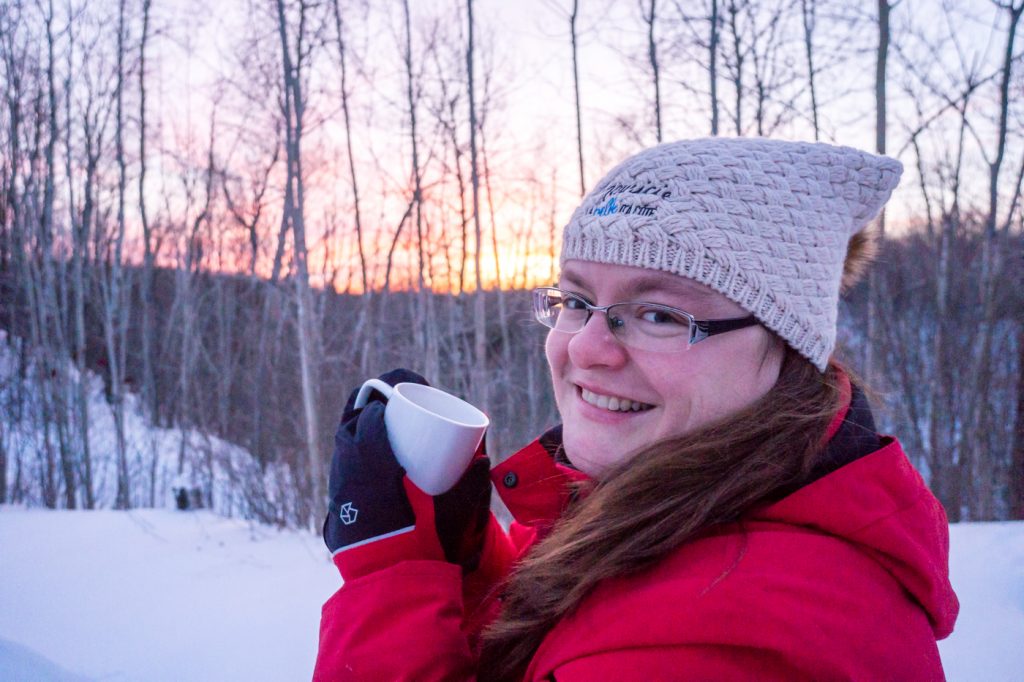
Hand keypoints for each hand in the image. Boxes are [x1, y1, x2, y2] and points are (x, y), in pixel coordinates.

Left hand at [323, 369, 492, 578]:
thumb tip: (482, 456)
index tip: (402, 393)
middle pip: (352, 421)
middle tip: (396, 405)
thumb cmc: (422, 539)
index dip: (383, 393)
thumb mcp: (453, 510)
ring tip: (384, 425)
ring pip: (345, 441)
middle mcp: (348, 467)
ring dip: (361, 427)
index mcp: (371, 460)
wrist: (388, 578)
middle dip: (370, 405)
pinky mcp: (338, 501)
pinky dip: (354, 449)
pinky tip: (367, 450)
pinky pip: (343, 463)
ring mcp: (339, 484)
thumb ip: (472, 483)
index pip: (368, 413)